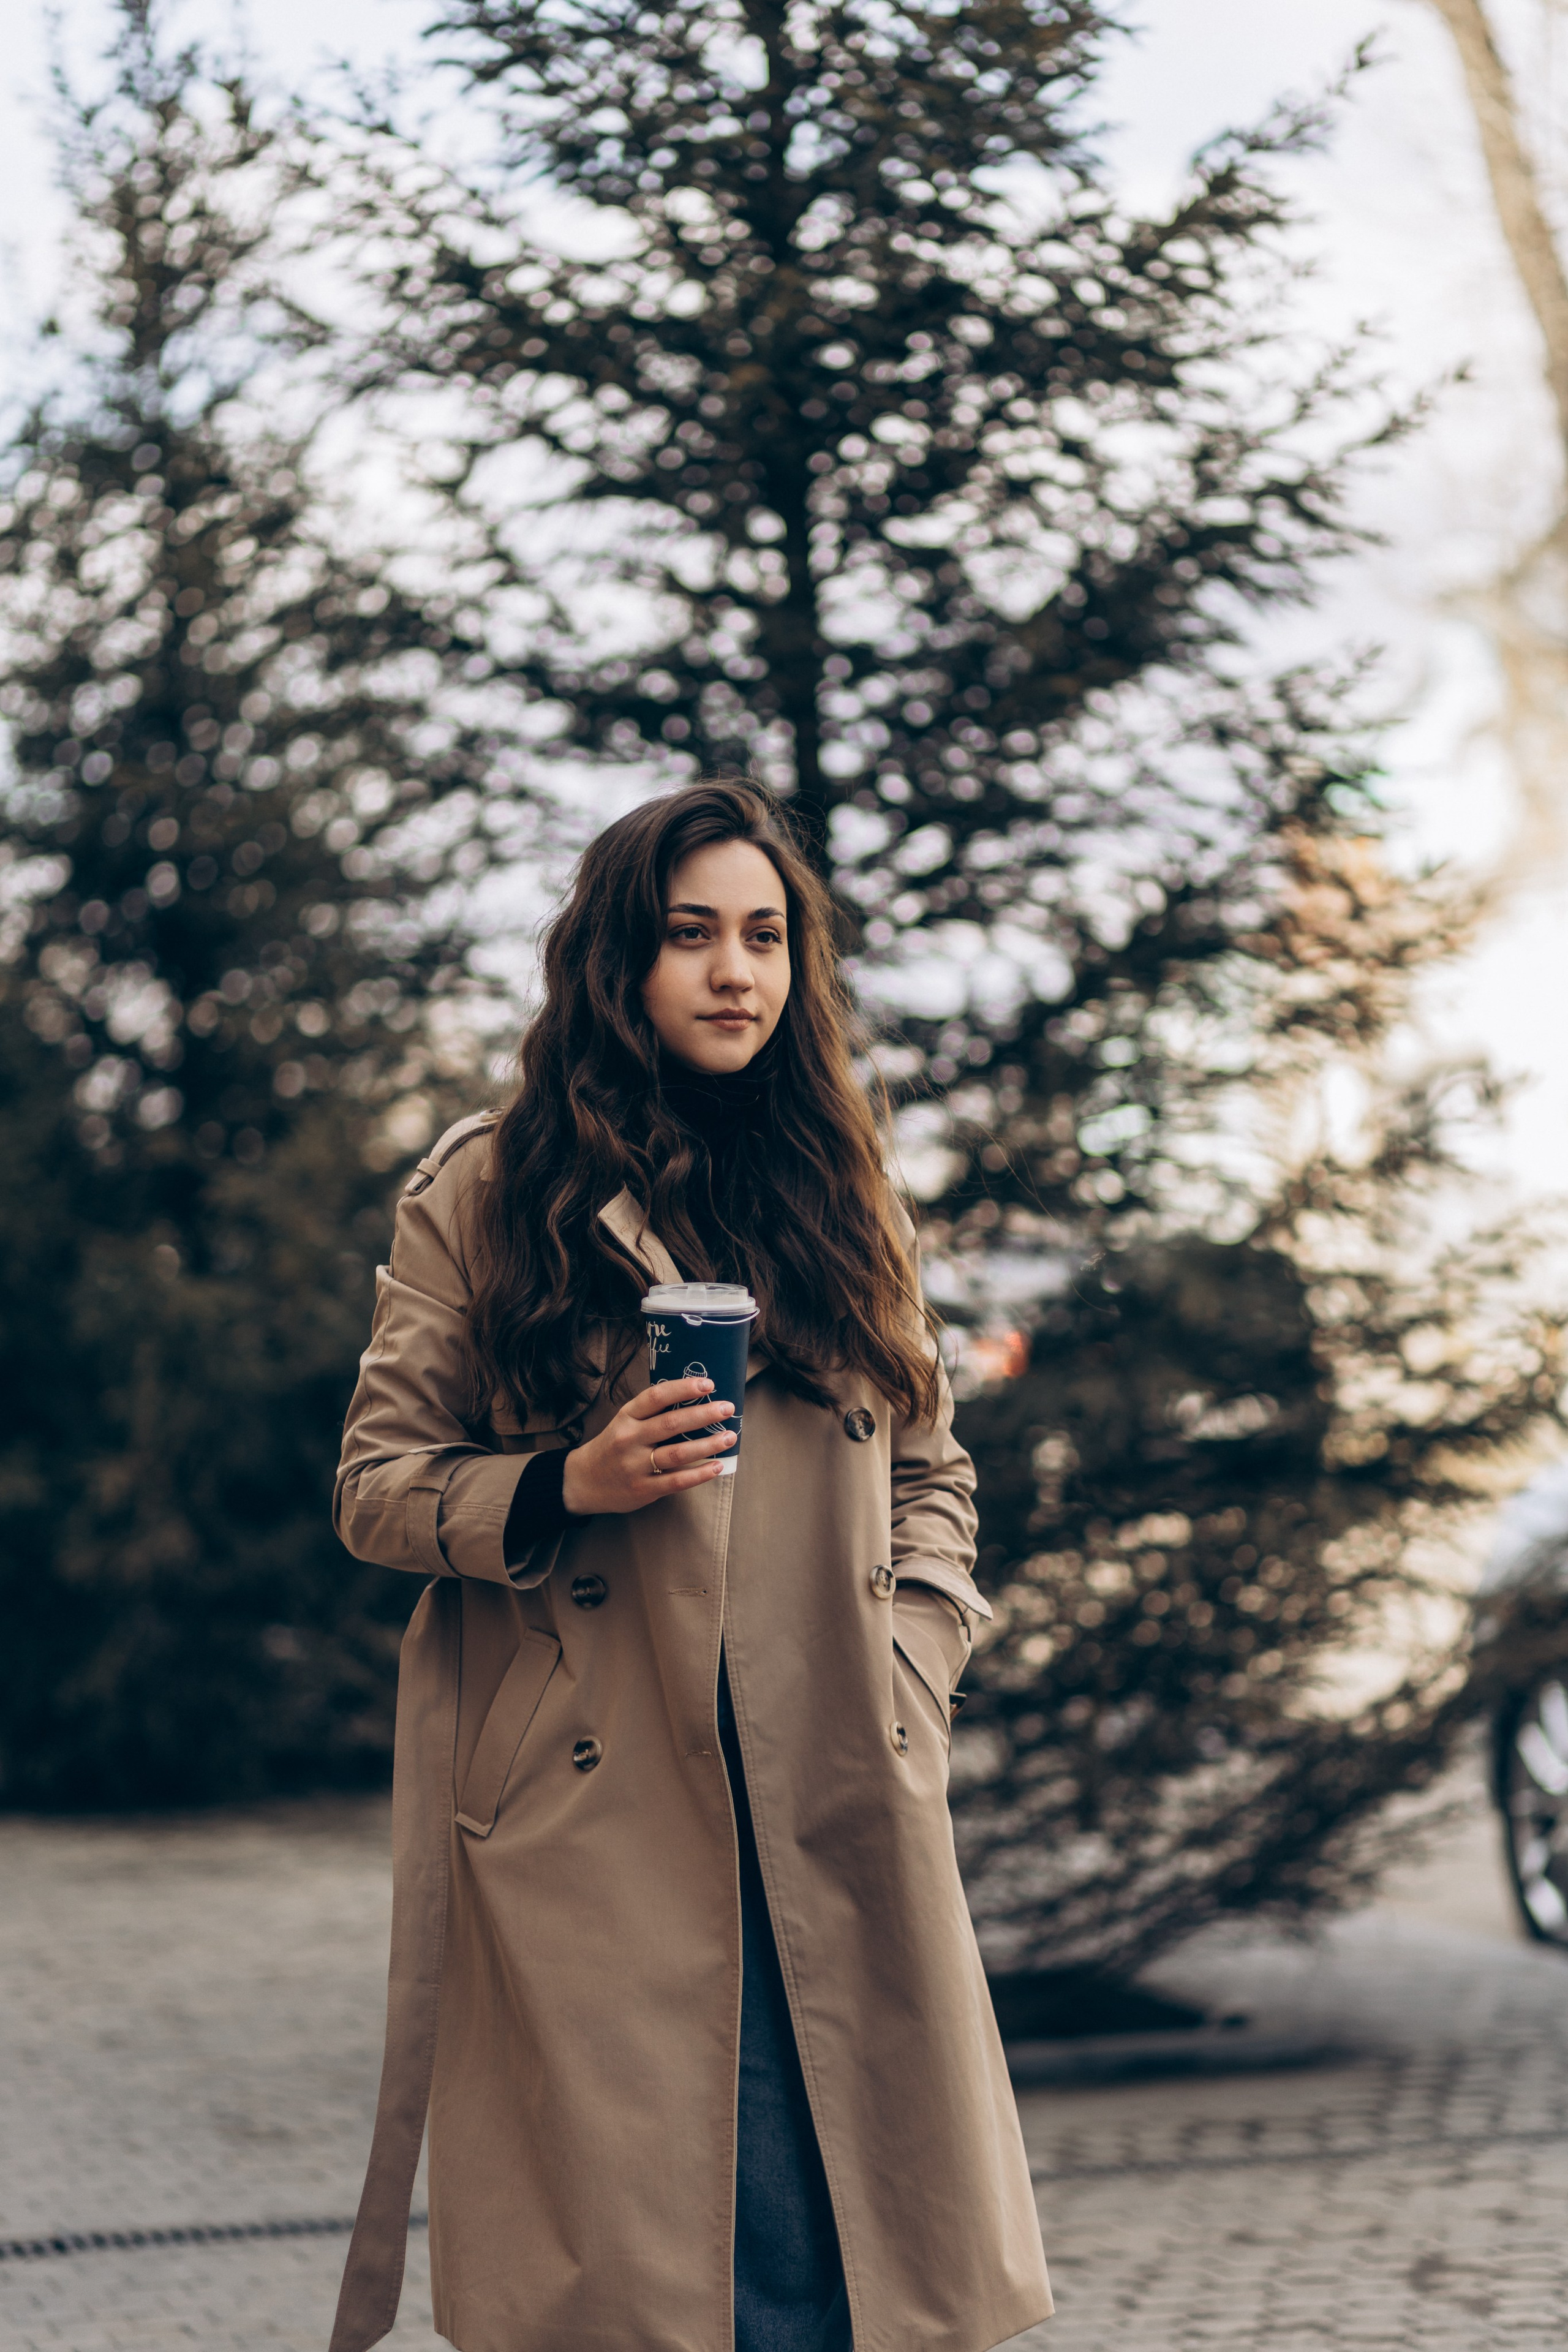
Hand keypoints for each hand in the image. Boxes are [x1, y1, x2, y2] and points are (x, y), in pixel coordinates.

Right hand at [560, 1377, 735, 1515]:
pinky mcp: (643, 1489)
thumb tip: (695, 1398)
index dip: (683, 1388)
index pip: (656, 1397)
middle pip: (671, 1423)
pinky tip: (717, 1466)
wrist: (583, 1482)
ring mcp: (635, 1466)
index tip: (708, 1384)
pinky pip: (676, 1481)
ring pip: (677, 1453)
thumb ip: (652, 1413)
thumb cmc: (613, 1447)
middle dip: (703, 1415)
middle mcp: (629, 1439)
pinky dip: (699, 1474)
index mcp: (626, 1417)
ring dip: (708, 1444)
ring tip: (730, 1437)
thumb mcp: (624, 1422)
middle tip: (728, 1408)